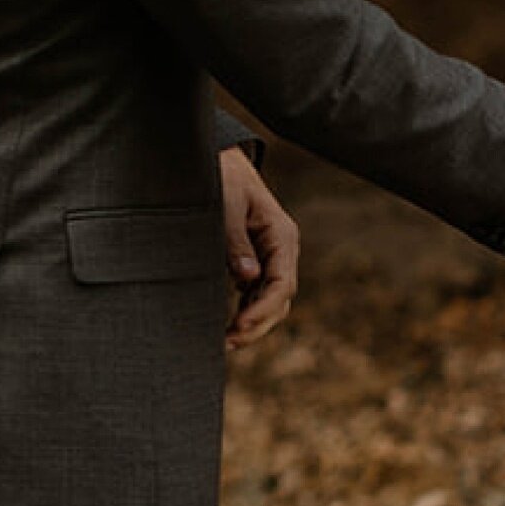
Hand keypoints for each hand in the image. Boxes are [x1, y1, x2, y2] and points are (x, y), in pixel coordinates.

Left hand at [220, 146, 298, 353]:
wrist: (222, 162)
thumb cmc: (223, 178)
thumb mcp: (226, 205)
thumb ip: (236, 242)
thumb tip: (247, 278)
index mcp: (282, 235)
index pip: (282, 283)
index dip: (262, 310)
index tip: (239, 325)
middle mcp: (282, 250)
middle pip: (280, 300)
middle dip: (257, 325)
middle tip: (228, 343)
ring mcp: (272, 258)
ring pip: (271, 302)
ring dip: (252, 324)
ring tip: (225, 342)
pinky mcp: (257, 263)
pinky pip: (257, 295)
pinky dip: (246, 313)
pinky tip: (227, 327)